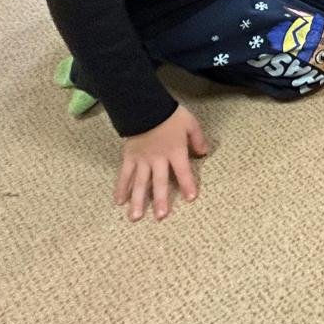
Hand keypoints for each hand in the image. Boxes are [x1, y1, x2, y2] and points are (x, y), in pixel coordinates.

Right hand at [115, 105, 207, 221]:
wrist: (145, 106)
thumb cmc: (170, 115)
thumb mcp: (190, 123)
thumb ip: (198, 139)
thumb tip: (204, 153)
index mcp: (175, 151)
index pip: (183, 171)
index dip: (187, 184)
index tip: (191, 198)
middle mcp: (158, 159)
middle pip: (159, 182)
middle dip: (160, 200)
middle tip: (161, 216)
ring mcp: (141, 160)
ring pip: (139, 183)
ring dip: (137, 200)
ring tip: (135, 217)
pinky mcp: (129, 157)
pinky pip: (124, 174)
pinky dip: (121, 188)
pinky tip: (119, 201)